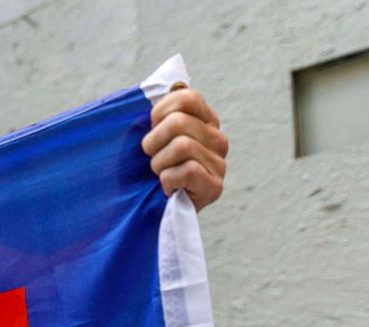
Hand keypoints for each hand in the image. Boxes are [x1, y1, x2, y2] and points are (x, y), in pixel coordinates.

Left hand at [141, 86, 227, 211]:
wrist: (153, 210)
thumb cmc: (149, 169)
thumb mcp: (152, 135)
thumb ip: (160, 109)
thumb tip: (170, 75)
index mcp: (205, 120)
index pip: (187, 97)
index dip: (160, 112)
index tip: (152, 128)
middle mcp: (217, 139)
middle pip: (178, 122)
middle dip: (153, 142)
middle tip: (152, 158)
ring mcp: (219, 163)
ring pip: (182, 146)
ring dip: (159, 164)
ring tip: (160, 174)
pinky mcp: (215, 186)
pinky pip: (186, 171)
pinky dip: (167, 180)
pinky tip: (168, 188)